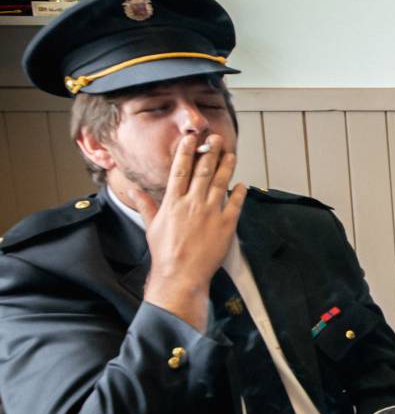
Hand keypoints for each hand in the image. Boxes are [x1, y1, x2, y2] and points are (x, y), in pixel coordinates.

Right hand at [137, 133, 245, 331]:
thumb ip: (146, 205)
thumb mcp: (151, 226)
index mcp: (173, 202)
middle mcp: (192, 204)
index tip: (191, 139)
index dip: (187, 152)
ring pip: (221, 183)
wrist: (180, 275)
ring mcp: (210, 213)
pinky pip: (235, 204)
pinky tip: (242, 183)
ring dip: (227, 166)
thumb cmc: (165, 253)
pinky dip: (239, 192)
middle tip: (217, 139)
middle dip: (211, 152)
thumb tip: (134, 191)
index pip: (180, 171)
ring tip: (231, 153)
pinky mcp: (226, 225)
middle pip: (203, 171)